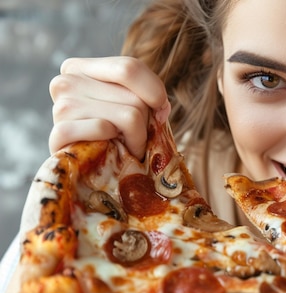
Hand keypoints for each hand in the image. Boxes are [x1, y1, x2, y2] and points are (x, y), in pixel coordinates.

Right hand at [48, 57, 169, 158]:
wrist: (91, 167)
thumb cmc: (117, 131)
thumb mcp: (134, 102)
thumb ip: (150, 93)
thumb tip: (160, 104)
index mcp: (80, 67)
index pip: (129, 67)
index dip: (155, 93)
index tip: (160, 112)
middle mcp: (65, 82)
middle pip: (134, 97)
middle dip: (145, 122)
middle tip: (134, 134)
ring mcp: (60, 107)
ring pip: (128, 116)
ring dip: (138, 138)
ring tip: (126, 144)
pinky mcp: (60, 134)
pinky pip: (105, 129)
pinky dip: (118, 144)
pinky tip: (111, 150)